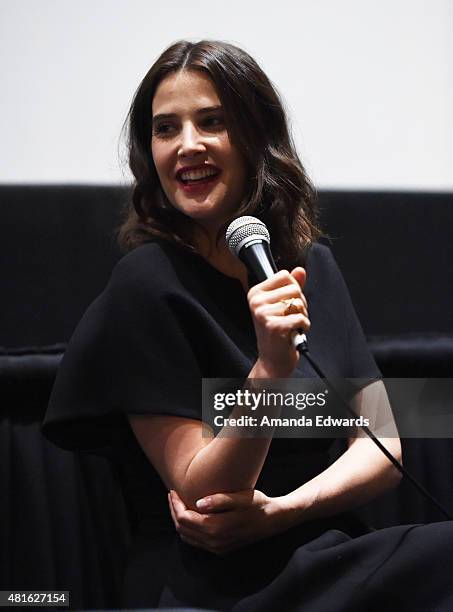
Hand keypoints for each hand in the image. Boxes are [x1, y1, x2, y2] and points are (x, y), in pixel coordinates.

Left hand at [168, 489, 287, 555]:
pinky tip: (190, 515)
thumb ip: (219, 500)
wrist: (273, 521)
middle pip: (183, 529)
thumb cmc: (257, 504)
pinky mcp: (220, 549)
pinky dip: (188, 529)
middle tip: (172, 495)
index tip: (173, 491)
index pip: (184, 519)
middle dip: (173, 511)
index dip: (175, 505)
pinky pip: (196, 542)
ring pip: (187, 537)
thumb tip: (198, 502)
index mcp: (217, 528)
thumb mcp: (241, 498)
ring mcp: (217, 548)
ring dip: (179, 521)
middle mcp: (215, 542)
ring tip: (178, 503)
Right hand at [247, 267, 309, 377]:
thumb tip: (300, 270)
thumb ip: (291, 286)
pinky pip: (301, 317)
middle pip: (294, 288)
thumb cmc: (278, 332)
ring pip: (299, 303)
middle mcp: (256, 302)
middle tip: (290, 318)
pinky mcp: (274, 326)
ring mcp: (263, 314)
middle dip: (300, 303)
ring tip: (292, 326)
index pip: (285, 275)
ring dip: (302, 315)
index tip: (287, 304)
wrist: (273, 359)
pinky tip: (294, 332)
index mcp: (255, 293)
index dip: (294, 289)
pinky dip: (304, 326)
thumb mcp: (283, 305)